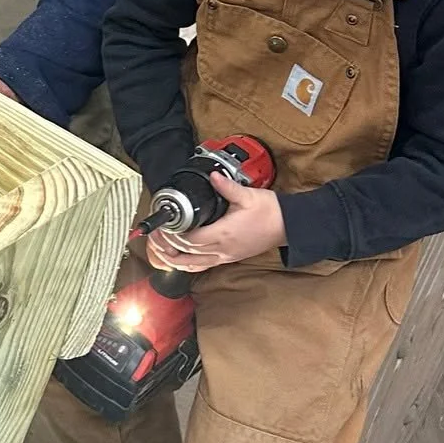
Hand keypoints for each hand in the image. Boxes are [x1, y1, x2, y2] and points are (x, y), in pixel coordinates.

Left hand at [145, 172, 284, 271]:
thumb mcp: (248, 195)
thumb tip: (212, 176)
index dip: (173, 236)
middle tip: (155, 235)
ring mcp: (225, 256)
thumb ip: (226, 186)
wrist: (288, 226)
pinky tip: (179, 257)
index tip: (163, 226)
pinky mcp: (229, 258)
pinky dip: (187, 264)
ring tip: (160, 249)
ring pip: (192, 265)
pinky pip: (203, 266)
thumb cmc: (270, 212)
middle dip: (167, 246)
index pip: (190, 240)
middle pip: (187, 254)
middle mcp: (222, 249)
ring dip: (174, 259)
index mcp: (224, 234)